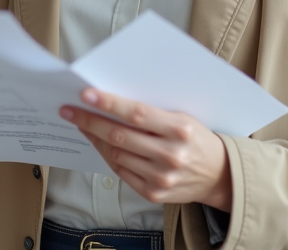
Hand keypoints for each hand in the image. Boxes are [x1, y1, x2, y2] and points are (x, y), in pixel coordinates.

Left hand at [61, 89, 231, 210]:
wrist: (219, 175)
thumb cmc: (198, 138)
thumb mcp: (184, 118)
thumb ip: (153, 112)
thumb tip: (114, 101)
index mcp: (180, 129)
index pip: (136, 113)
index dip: (109, 103)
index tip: (86, 94)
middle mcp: (170, 155)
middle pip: (120, 136)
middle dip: (90, 121)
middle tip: (69, 110)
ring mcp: (161, 177)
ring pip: (116, 154)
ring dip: (96, 138)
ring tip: (83, 124)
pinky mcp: (154, 193)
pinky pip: (121, 172)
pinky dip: (108, 156)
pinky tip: (100, 144)